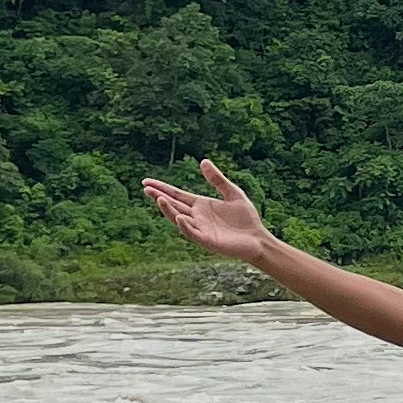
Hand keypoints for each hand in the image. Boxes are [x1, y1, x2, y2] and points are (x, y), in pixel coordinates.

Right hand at [143, 159, 272, 263]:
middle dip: (159, 197)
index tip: (147, 182)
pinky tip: (179, 218)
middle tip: (145, 188)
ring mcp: (201, 229)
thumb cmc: (245, 218)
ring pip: (179, 219)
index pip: (177, 195)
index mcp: (201, 205)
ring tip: (159, 198)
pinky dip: (185, 226)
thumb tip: (203, 161)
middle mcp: (197, 217)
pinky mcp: (207, 240)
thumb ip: (217, 179)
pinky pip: (193, 233)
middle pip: (174, 205)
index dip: (162, 189)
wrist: (257, 238)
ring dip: (169, 210)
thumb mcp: (232, 192)